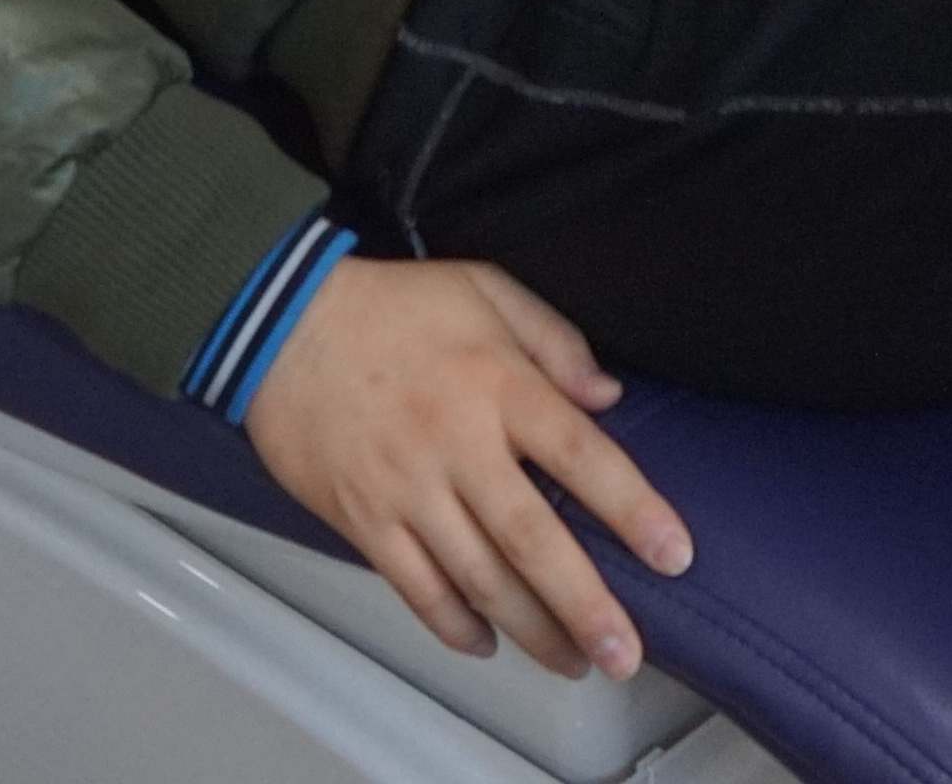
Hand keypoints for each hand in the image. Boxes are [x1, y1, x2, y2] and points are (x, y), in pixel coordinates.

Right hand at [246, 256, 693, 680]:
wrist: (278, 324)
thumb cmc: (386, 306)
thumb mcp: (482, 290)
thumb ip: (554, 340)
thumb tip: (608, 395)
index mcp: (496, 385)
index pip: (581, 455)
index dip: (632, 509)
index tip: (673, 555)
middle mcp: (455, 444)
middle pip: (532, 539)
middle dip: (584, 605)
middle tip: (624, 652)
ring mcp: (405, 489)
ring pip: (478, 578)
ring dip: (530, 630)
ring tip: (571, 661)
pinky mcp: (362, 519)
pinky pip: (415, 587)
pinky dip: (452, 625)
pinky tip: (486, 642)